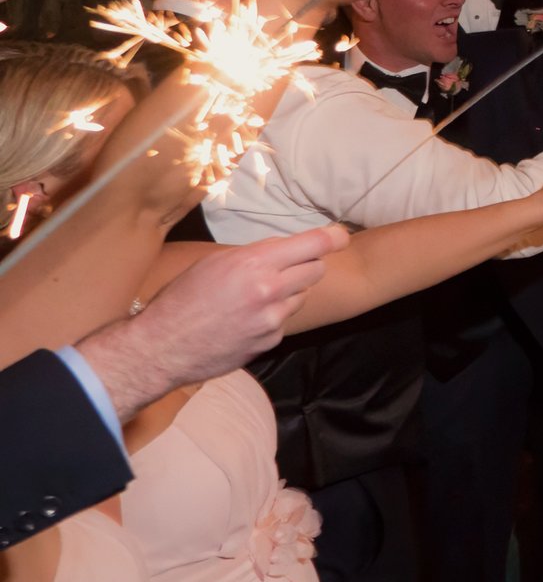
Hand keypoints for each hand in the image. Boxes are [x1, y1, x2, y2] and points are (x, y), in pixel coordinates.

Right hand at [78, 225, 347, 416]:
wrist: (163, 346)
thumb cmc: (182, 298)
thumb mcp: (214, 264)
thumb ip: (255, 255)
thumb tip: (286, 248)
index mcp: (254, 264)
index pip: (313, 245)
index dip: (332, 238)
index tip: (340, 235)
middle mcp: (270, 290)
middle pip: (316, 270)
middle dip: (306, 265)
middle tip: (284, 268)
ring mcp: (273, 318)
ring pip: (301, 296)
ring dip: (288, 293)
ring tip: (253, 297)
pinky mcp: (271, 340)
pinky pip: (284, 320)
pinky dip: (273, 317)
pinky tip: (246, 319)